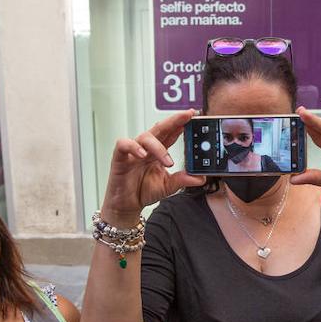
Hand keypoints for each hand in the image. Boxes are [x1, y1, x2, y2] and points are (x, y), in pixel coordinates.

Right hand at [100, 110, 205, 224]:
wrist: (127, 205)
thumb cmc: (144, 191)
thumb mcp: (168, 186)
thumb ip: (182, 180)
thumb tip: (200, 178)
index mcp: (158, 152)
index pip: (171, 133)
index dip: (182, 124)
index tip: (194, 116)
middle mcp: (146, 148)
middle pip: (160, 128)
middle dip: (174, 120)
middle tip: (187, 116)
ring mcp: (133, 151)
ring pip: (146, 137)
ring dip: (159, 147)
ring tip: (168, 161)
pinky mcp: (120, 157)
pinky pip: (124, 144)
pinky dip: (133, 147)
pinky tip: (143, 154)